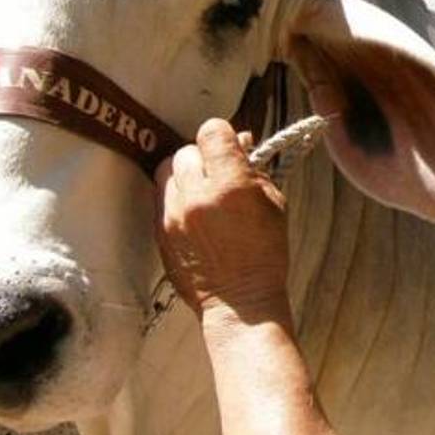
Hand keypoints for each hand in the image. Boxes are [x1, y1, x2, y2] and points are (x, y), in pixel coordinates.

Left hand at [155, 119, 289, 317]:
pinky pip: (160, 196)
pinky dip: (175, 195)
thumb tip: (240, 141)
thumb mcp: (275, 204)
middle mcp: (196, 196)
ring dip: (184, 173)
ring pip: (167, 170)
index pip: (212, 132)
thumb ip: (255, 170)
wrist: (240, 302)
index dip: (223, 135)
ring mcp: (173, 214)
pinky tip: (192, 210)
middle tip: (218, 172)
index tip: (230, 145)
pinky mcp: (159, 231)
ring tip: (201, 190)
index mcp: (231, 186)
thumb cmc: (265, 254)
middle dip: (203, 156)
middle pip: (186, 150)